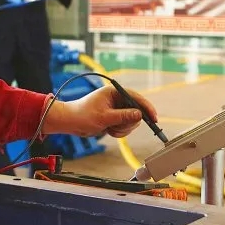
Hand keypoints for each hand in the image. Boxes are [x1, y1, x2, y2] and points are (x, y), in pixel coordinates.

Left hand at [42, 85, 157, 138]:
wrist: (71, 123)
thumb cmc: (83, 115)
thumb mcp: (104, 117)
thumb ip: (123, 116)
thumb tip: (140, 115)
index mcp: (114, 92)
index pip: (136, 98)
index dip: (146, 107)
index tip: (153, 118)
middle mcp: (117, 99)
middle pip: (136, 112)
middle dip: (128, 122)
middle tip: (117, 126)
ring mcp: (117, 109)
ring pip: (131, 121)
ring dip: (123, 129)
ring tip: (109, 129)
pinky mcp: (115, 118)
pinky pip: (125, 127)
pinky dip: (119, 132)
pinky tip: (108, 131)